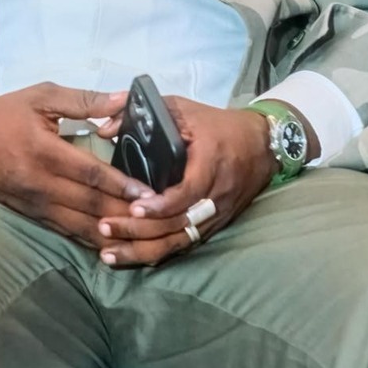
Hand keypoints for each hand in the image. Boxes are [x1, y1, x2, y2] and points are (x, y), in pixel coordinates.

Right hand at [0, 83, 147, 247]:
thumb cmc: (3, 114)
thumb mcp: (41, 96)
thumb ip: (84, 100)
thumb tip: (124, 99)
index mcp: (44, 150)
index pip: (89, 173)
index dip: (121, 185)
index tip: (150, 193)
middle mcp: (39, 182)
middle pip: (89, 204)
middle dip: (124, 214)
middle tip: (156, 220)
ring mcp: (34, 202)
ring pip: (78, 224)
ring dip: (110, 232)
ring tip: (140, 237)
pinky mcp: (29, 213)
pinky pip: (63, 230)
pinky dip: (88, 238)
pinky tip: (110, 244)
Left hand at [93, 99, 276, 268]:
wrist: (262, 145)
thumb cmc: (218, 126)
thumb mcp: (184, 110)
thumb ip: (146, 115)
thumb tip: (104, 129)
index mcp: (210, 163)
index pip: (188, 192)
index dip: (162, 204)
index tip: (134, 208)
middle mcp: (216, 194)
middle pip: (178, 223)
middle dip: (140, 231)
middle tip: (105, 229)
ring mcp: (217, 214)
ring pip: (180, 241)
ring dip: (143, 249)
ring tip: (109, 254)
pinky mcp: (215, 225)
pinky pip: (185, 244)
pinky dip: (158, 253)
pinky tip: (132, 257)